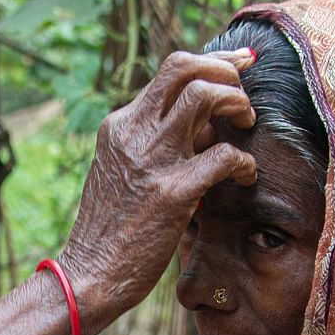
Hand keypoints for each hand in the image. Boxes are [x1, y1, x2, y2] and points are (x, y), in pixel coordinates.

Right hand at [59, 50, 257, 328]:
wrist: (89, 275)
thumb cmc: (114, 231)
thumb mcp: (127, 172)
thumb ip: (159, 143)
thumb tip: (207, 124)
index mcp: (120, 125)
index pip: (171, 71)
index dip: (213, 60)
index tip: (240, 62)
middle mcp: (133, 133)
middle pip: (183, 66)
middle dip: (225, 71)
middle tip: (243, 100)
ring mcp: (151, 160)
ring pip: (203, 95)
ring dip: (236, 103)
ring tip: (245, 126)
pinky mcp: (172, 193)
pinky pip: (223, 156)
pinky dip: (244, 162)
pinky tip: (245, 176)